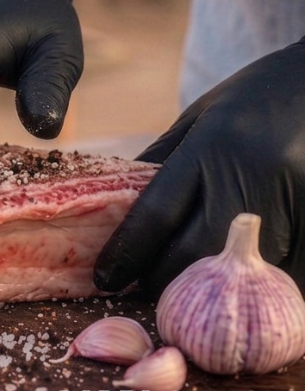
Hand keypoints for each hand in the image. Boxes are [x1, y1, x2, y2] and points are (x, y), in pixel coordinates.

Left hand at [95, 39, 304, 295]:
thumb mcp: (204, 115)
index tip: (105, 277)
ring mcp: (297, 207)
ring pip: (240, 276)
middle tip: (140, 290)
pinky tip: (243, 283)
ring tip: (189, 292)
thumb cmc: (262, 97)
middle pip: (193, 255)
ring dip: (211, 292)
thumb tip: (117, 207)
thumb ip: (164, 160)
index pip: (157, 214)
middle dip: (162, 280)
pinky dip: (259, 287)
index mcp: (216, 145)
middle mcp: (255, 179)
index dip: (127, 253)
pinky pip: (286, 277)